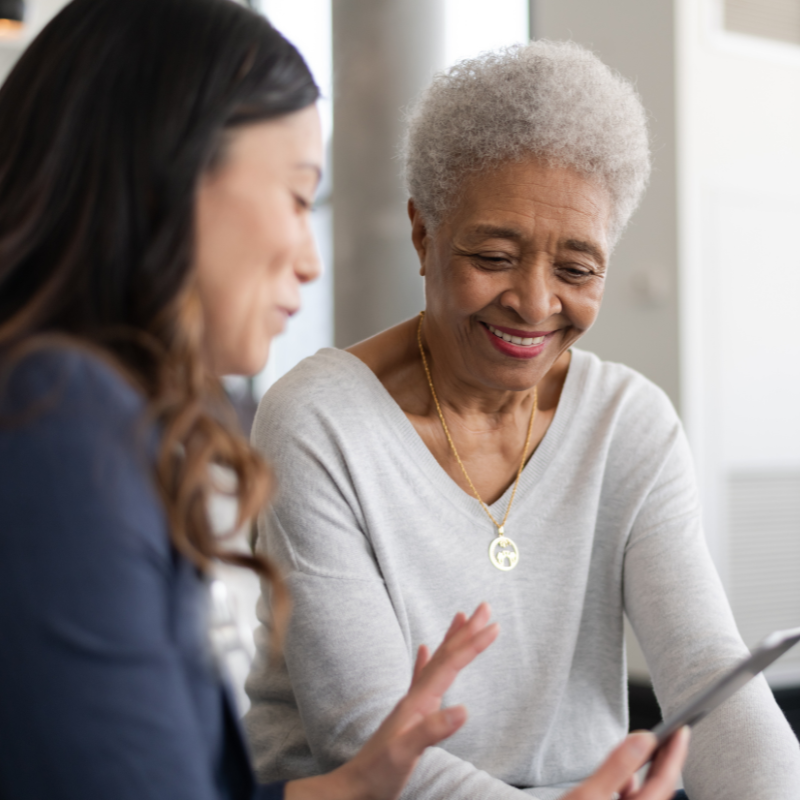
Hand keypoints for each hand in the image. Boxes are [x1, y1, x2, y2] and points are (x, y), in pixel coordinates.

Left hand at [284, 603, 498, 799]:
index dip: (472, 644)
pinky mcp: (409, 714)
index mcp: (418, 701)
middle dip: (466, 631)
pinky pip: (420, 677)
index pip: (450, 664)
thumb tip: (465, 709)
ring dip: (451, 639)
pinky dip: (426, 660)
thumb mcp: (406, 753)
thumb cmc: (378, 772)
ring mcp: (411, 703)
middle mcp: (415, 696)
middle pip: (444, 654)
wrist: (354, 787)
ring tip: (461, 617)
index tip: (494, 626)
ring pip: (436, 661)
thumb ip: (433, 730)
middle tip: (484, 607)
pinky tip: (424, 650)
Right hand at [562, 727, 689, 799]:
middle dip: (667, 762)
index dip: (675, 753)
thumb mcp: (589, 794)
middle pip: (660, 791)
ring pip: (648, 797)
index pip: (664, 782)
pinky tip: (625, 778)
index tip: (681, 730)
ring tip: (649, 750)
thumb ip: (617, 766)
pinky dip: (633, 786)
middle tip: (673, 734)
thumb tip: (642, 739)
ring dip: (650, 773)